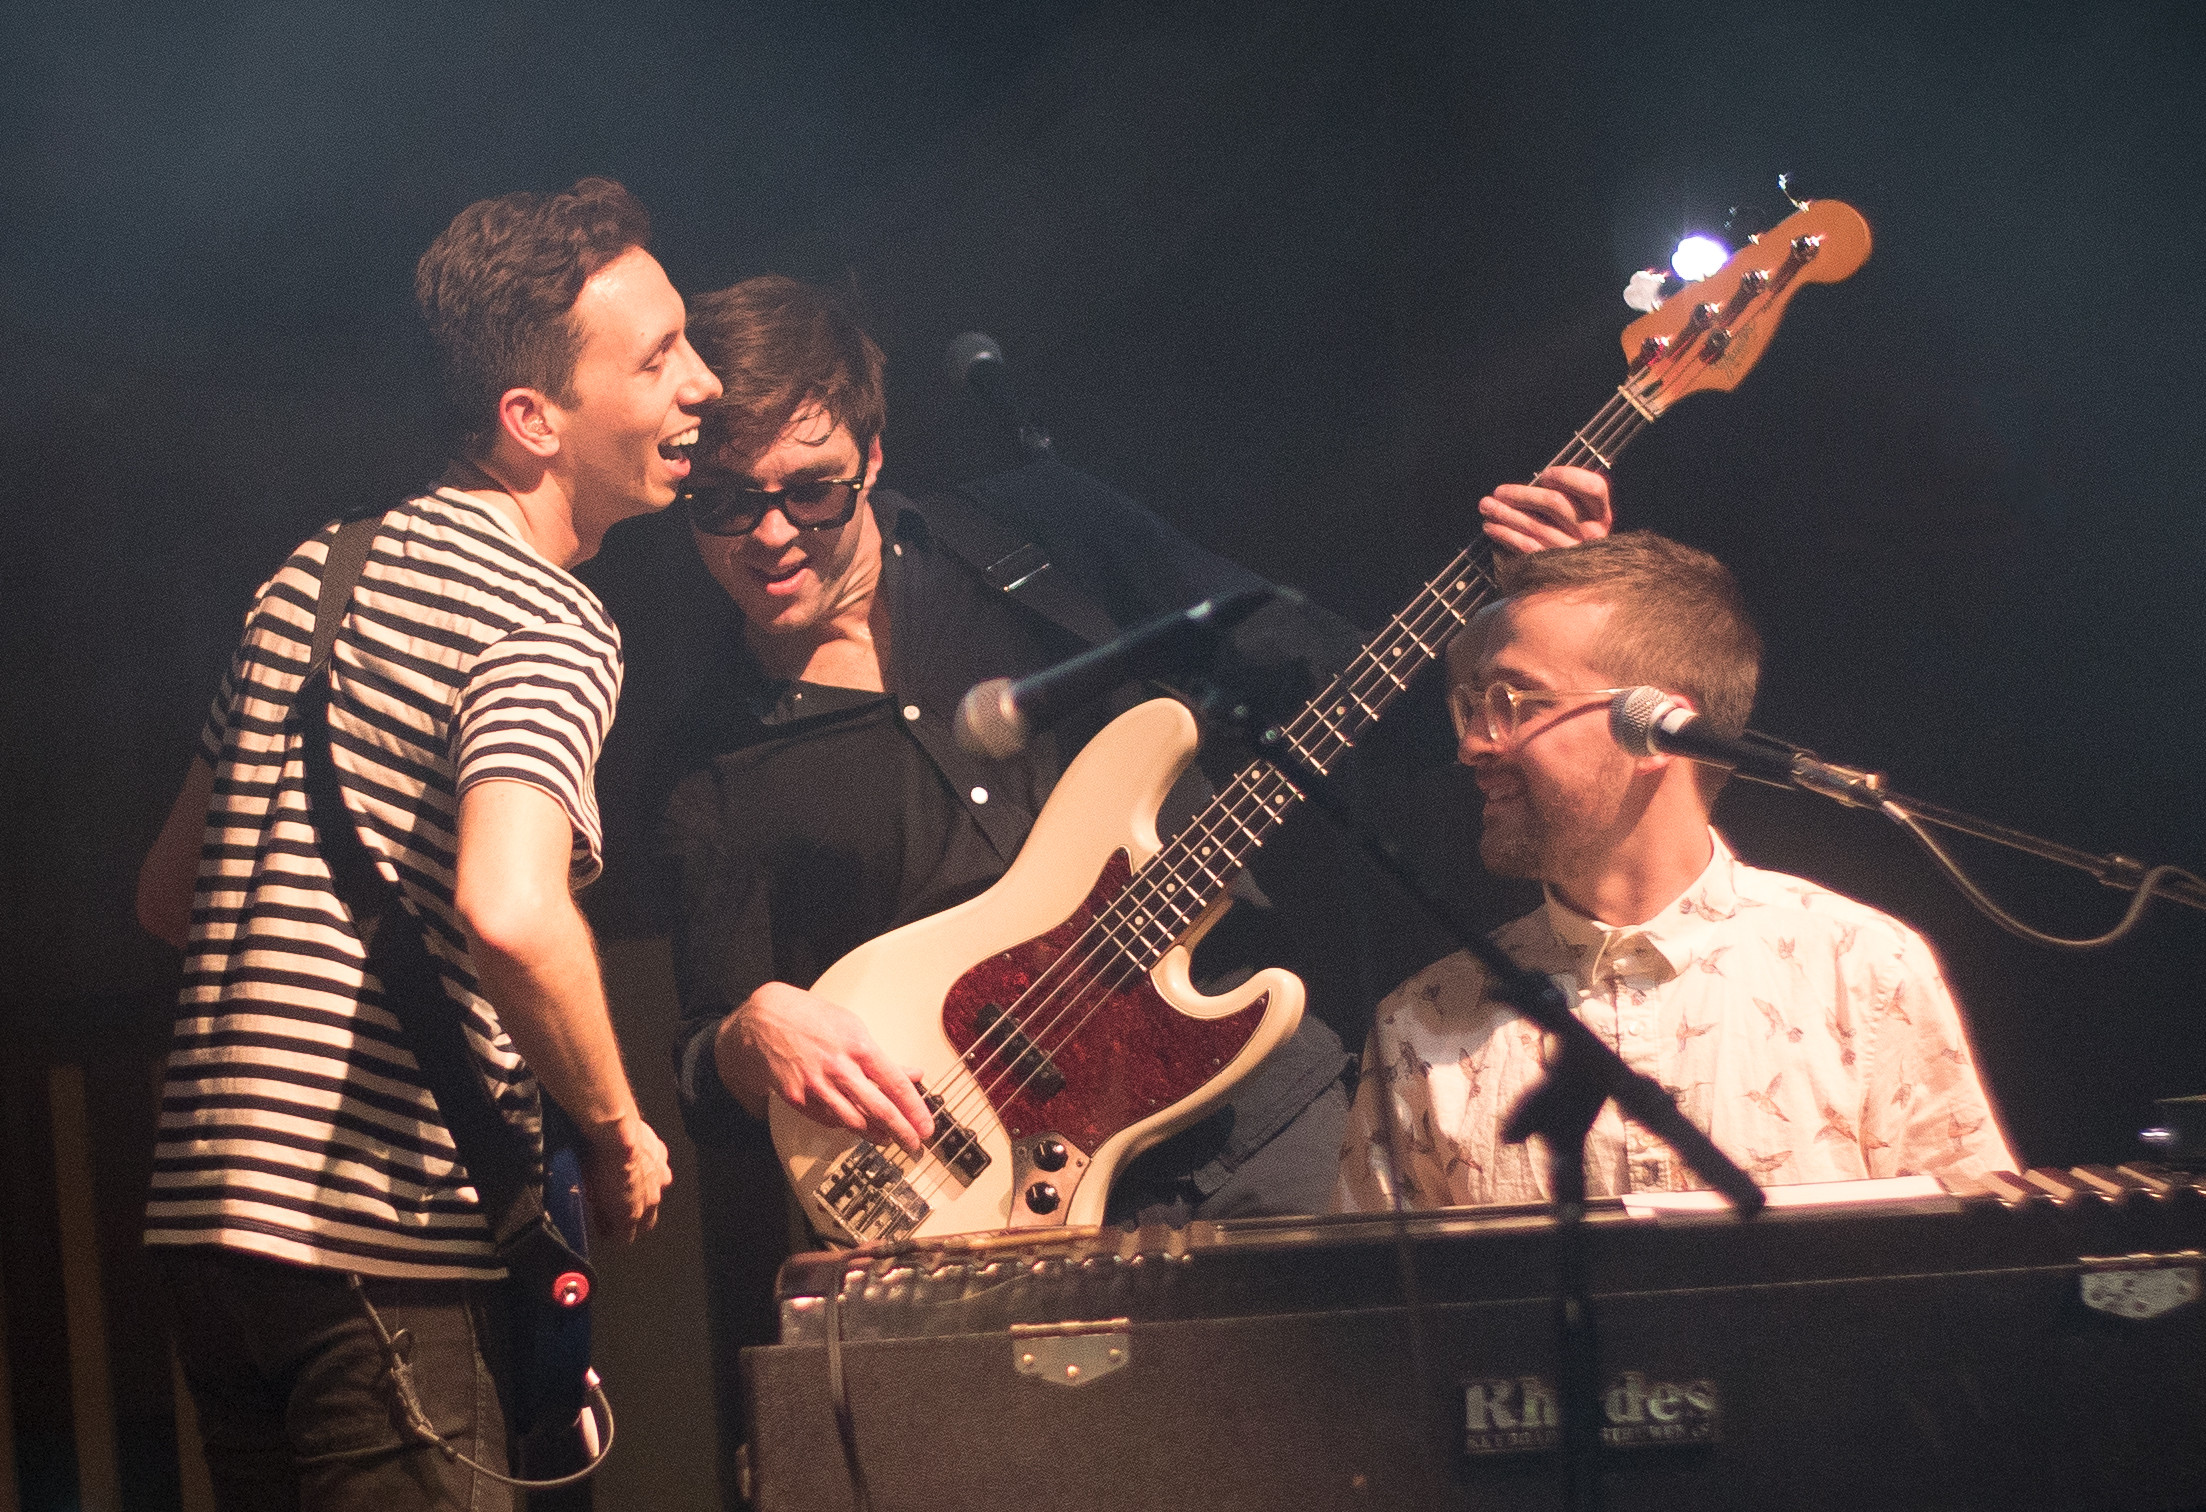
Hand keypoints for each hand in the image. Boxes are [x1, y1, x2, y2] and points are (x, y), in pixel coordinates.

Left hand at [577, 1112, 672, 1243]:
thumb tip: (595, 1217)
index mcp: (631, 1212)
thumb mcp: (588, 1194)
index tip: (605, 1231)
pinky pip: (658, 1169)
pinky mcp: (661, 1155)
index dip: (614, 1236)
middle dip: (634, 1222)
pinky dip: (650, 1170)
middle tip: (617, 1214)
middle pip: (647, 1221)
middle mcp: (651, 1198)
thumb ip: (596, 1211)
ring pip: (656, 1195)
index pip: (627, 1237)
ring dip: (644, 1195)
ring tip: (627, 1186)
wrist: (615, 1130)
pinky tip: (636, 1162)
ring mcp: (659, 1177)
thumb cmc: (599, 1161)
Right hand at [718, 982, 933, 1154]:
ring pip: (854, 1121)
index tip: (926, 1126)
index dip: (915, 1110)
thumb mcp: (851, 1027)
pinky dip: (845, 1125)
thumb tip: (912, 1073)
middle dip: (902, 1132)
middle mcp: (839, 1068)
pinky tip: (857, 1126)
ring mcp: (816, 1086)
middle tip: (914, 1145)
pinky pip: (828, 1120)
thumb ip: (882, 1057)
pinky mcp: (797, 1098)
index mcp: (858, 1046)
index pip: (895, 1084)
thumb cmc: (808, 1019)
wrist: (759, 1023)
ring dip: (875, 1135)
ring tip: (889, 1139)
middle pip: (879, 1109)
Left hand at [1479, 466, 1612, 553]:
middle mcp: (1591, 532)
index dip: (1568, 477)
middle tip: (1498, 491)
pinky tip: (1490, 527)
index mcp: (1600, 514)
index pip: (1594, 487)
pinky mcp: (1552, 565)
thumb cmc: (1568, 535)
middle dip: (1522, 494)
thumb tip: (1534, 482)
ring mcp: (1572, 550)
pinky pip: (1525, 546)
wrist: (1573, 582)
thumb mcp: (1577, 515)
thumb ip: (1563, 496)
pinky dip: (1504, 534)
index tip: (1545, 475)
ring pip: (1535, 525)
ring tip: (1486, 506)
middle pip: (1555, 503)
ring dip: (1505, 513)